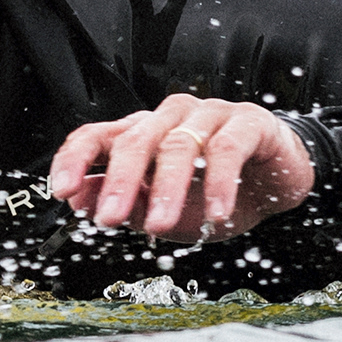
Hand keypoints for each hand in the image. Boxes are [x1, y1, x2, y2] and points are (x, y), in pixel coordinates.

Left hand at [47, 93, 318, 243]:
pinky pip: (226, 149)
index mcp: (141, 134)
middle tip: (110, 219)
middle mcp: (169, 118)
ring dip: (166, 189)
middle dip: (120, 183)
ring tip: (161, 226)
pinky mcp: (248, 122)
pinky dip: (218, 184)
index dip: (75, 160)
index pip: (96, 136)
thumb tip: (81, 201)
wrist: (280, 182)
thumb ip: (126, 205)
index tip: (62, 191)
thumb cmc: (217, 193)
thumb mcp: (166, 210)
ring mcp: (208, 115)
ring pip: (178, 144)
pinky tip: (216, 214)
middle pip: (134, 141)